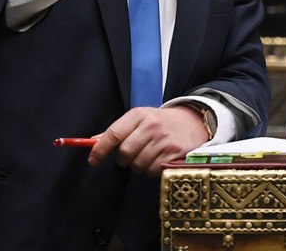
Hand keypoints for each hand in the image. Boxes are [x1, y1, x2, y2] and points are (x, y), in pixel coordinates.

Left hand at [86, 106, 209, 175]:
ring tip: (147, 155)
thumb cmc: (160, 122)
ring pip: (138, 165)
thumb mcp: (139, 119)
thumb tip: (93, 142)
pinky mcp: (173, 154)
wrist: (192, 122)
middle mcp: (151, 126)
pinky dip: (150, 170)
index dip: (100, 149)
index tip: (93, 160)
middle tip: (129, 155)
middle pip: (124, 153)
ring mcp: (164, 140)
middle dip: (123, 159)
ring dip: (138, 166)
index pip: (114, 134)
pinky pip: (152, 171)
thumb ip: (117, 131)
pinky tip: (157, 160)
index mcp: (139, 114)